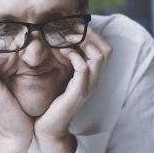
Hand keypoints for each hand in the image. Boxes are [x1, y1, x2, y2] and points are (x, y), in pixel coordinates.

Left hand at [34, 27, 112, 152]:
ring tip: (63, 37)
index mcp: (91, 74)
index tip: (73, 26)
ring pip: (99, 56)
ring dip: (81, 42)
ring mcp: (88, 86)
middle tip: (68, 28)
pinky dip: (73, 55)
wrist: (47, 127)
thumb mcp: (60, 76)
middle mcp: (94, 79)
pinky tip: (60, 50)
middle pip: (106, 49)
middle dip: (88, 34)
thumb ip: (64, 60)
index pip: (105, 48)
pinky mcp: (78, 92)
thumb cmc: (50, 101)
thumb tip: (58, 37)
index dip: (92, 34)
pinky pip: (83, 68)